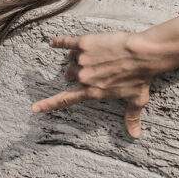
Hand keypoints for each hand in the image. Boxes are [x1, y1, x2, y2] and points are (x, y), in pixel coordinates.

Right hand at [31, 32, 156, 137]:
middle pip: (70, 74)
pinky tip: (54, 42)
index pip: (65, 100)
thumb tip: (134, 135)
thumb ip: (131, 117)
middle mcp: (84, 77)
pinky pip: (67, 42)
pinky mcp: (85, 43)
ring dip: (78, 56)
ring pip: (72, 58)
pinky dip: (60, 42)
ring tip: (94, 54)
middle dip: (77, 72)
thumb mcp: (137, 99)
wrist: (143, 54)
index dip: (48, 104)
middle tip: (91, 68)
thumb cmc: (141, 77)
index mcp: (92, 92)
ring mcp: (83, 59)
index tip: (35, 107)